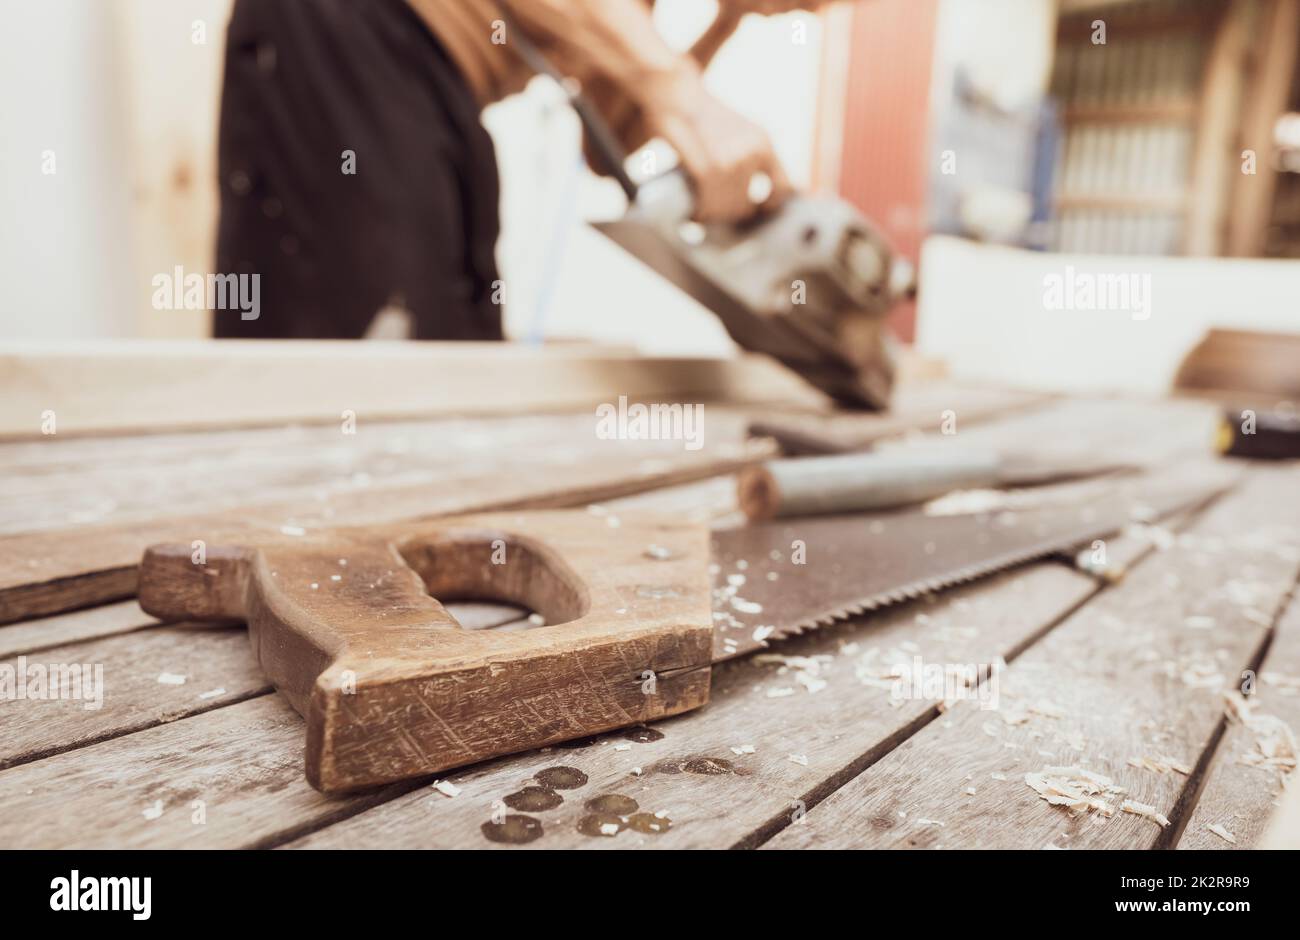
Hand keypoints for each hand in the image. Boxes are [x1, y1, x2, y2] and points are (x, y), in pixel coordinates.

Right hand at [645, 74, 791, 222]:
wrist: (676, 92)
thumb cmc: (699, 116)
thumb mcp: (737, 132)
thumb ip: (749, 159)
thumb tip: (757, 201)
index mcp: (764, 143)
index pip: (781, 189)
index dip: (768, 207)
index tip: (753, 212)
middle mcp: (752, 152)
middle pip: (745, 206)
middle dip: (727, 214)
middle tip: (711, 214)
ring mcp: (731, 160)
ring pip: (725, 208)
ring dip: (710, 215)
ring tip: (699, 213)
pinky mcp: (708, 166)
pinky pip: (709, 202)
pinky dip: (700, 212)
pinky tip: (694, 214)